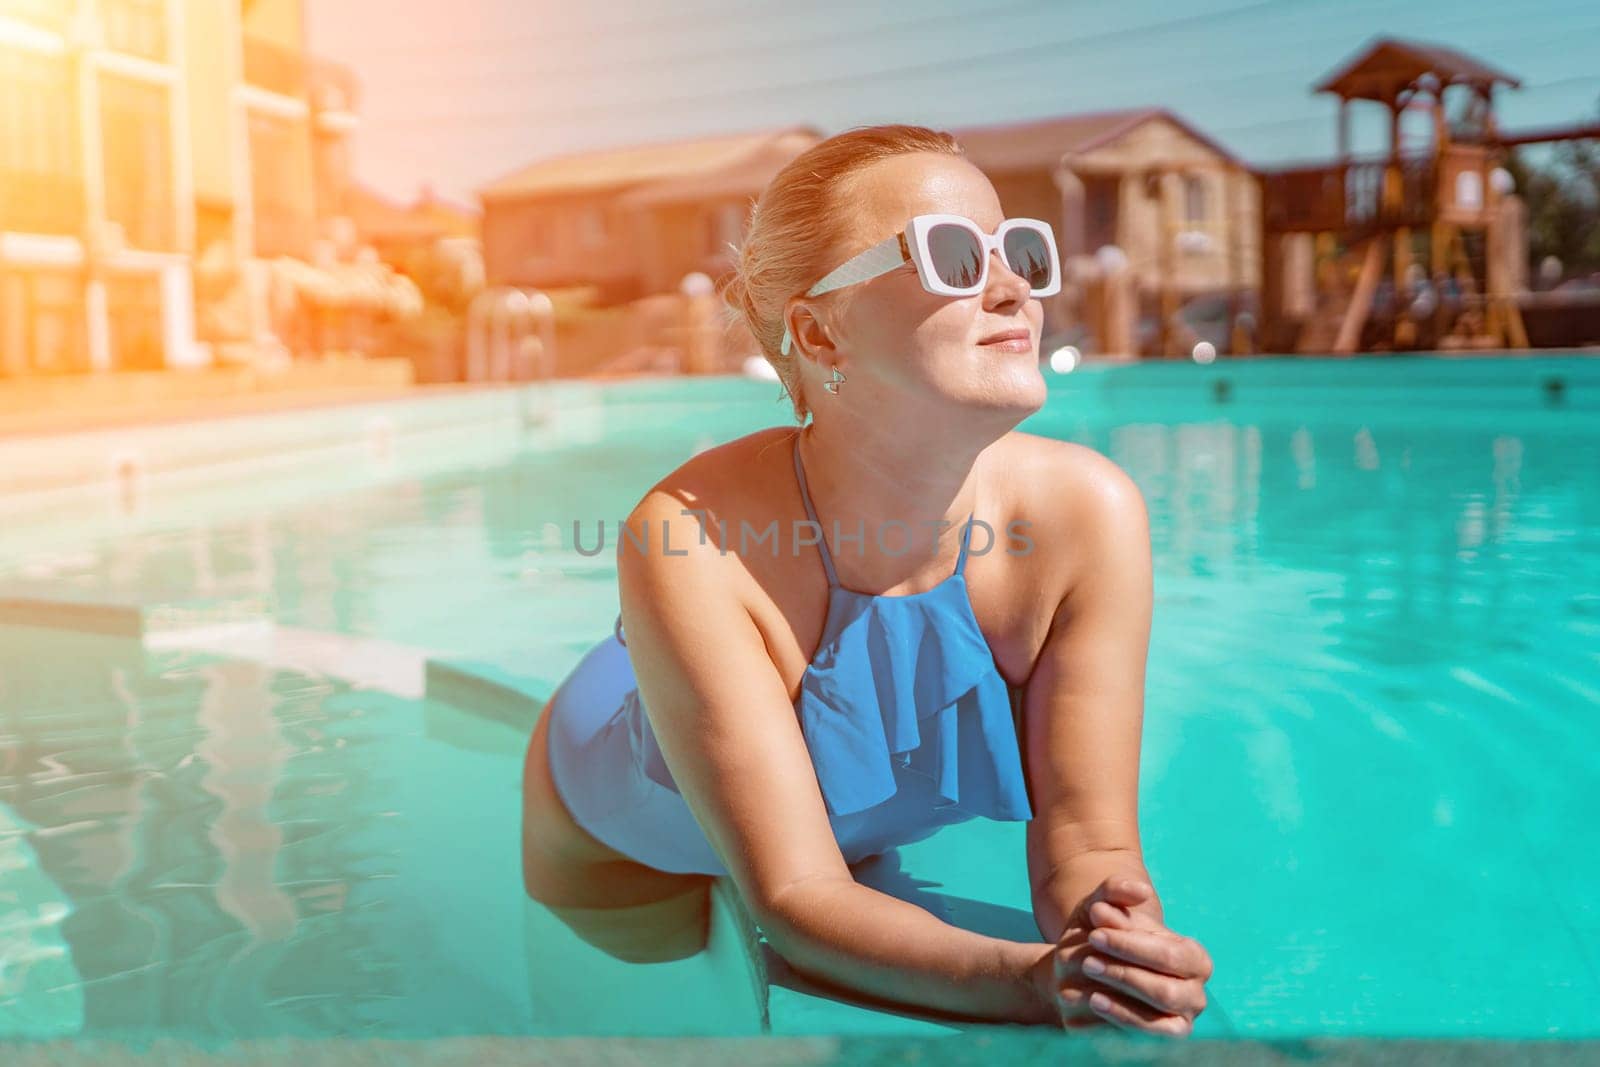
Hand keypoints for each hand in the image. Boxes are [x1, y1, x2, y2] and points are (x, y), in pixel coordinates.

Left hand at [1079, 877, 1211, 1037]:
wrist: (1087, 975)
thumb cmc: (1105, 939)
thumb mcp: (1104, 911)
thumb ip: (1115, 897)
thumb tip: (1125, 896)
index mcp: (1193, 956)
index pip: (1167, 953)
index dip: (1131, 944)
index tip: (1095, 933)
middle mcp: (1195, 991)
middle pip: (1166, 986)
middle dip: (1125, 971)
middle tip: (1088, 958)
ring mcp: (1184, 1018)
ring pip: (1160, 1007)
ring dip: (1122, 990)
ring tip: (1088, 972)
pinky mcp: (1166, 1037)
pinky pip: (1150, 1032)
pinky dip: (1122, 1016)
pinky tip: (1095, 1000)